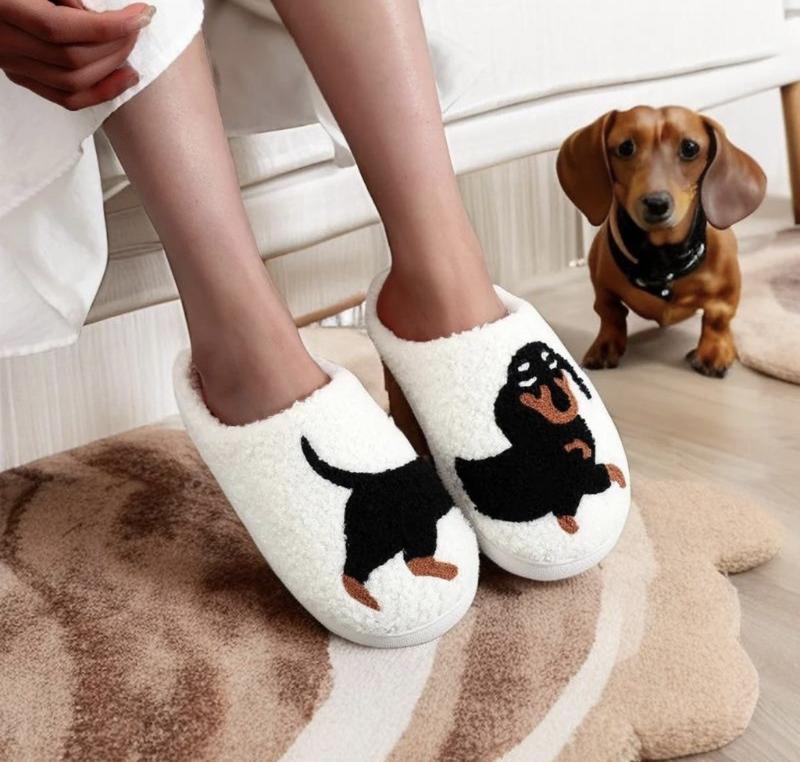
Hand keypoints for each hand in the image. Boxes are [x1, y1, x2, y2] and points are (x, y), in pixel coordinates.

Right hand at [0, 0, 154, 109]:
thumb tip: (99, 17)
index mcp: (3, 8)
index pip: (59, 28)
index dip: (107, 25)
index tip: (140, 15)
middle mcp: (4, 42)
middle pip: (71, 59)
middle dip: (115, 44)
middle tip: (136, 26)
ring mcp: (13, 64)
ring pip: (72, 83)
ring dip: (112, 69)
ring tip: (131, 47)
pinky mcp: (22, 76)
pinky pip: (66, 98)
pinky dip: (100, 92)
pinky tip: (123, 78)